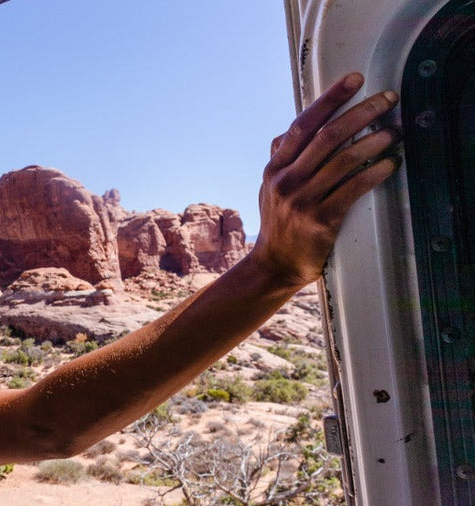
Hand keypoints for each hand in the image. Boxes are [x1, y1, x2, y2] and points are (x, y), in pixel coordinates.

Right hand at [252, 72, 400, 286]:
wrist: (274, 265)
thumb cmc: (279, 222)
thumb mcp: (269, 187)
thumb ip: (282, 159)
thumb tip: (290, 131)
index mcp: (274, 168)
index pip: (303, 124)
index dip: (330, 99)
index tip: (354, 79)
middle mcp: (286, 181)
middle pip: (328, 136)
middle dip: (362, 112)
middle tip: (388, 98)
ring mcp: (302, 201)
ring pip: (343, 161)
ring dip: (374, 141)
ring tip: (396, 130)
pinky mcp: (320, 221)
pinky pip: (353, 190)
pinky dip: (375, 173)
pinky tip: (390, 163)